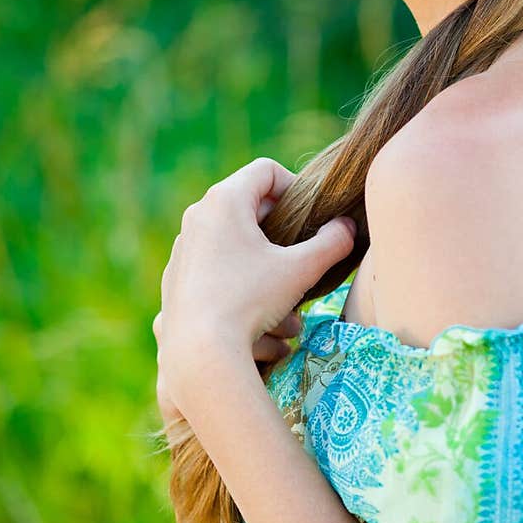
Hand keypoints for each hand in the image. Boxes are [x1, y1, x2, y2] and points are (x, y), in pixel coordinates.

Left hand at [158, 157, 356, 422]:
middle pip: (249, 207)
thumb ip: (332, 242)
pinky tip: (256, 317)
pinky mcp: (175, 279)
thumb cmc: (251, 301)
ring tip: (286, 301)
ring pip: (233, 243)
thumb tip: (347, 226)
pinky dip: (240, 285)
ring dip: (264, 265)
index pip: (266, 171)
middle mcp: (197, 217)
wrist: (199, 352)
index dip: (296, 187)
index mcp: (224, 201)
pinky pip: (215, 270)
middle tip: (302, 257)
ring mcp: (183, 248)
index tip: (311, 218)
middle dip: (282, 233)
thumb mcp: (300, 270)